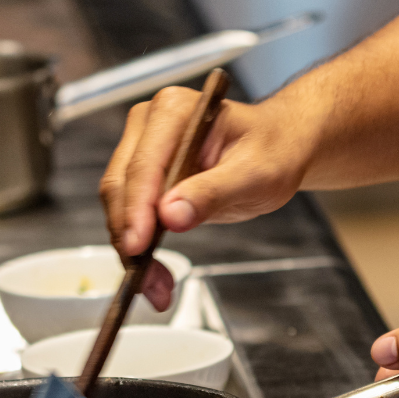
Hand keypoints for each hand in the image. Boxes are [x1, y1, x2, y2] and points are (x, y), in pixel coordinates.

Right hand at [99, 88, 316, 309]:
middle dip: (131, 238)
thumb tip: (170, 215)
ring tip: (156, 286)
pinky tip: (155, 274)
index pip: (143, 165)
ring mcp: (142, 147)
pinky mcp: (143, 174)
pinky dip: (140, 246)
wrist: (278, 148)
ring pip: (120, 204)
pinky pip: (130, 213)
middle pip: (122, 186)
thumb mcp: (254, 175)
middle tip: (149, 283)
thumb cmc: (272, 152)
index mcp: (174, 110)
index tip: (137, 247)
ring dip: (132, 249)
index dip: (136, 210)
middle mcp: (150, 123)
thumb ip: (212, 193)